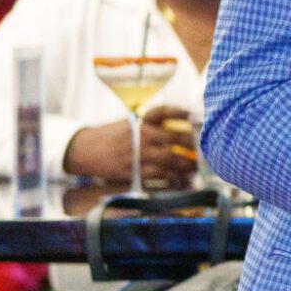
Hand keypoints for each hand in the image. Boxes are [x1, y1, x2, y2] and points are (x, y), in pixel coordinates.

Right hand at [63, 105, 199, 185]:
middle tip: (206, 148)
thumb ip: (150, 125)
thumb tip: (180, 127)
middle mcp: (140, 135)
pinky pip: (158, 175)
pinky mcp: (133, 170)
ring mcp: (137, 153)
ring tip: (197, 166)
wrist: (84, 150)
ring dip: (186, 164)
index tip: (193, 114)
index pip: (163, 111)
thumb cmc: (111, 136)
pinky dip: (172, 177)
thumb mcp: (128, 123)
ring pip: (169, 158)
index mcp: (139, 121)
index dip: (180, 112)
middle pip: (173, 137)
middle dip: (192, 144)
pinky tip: (182, 179)